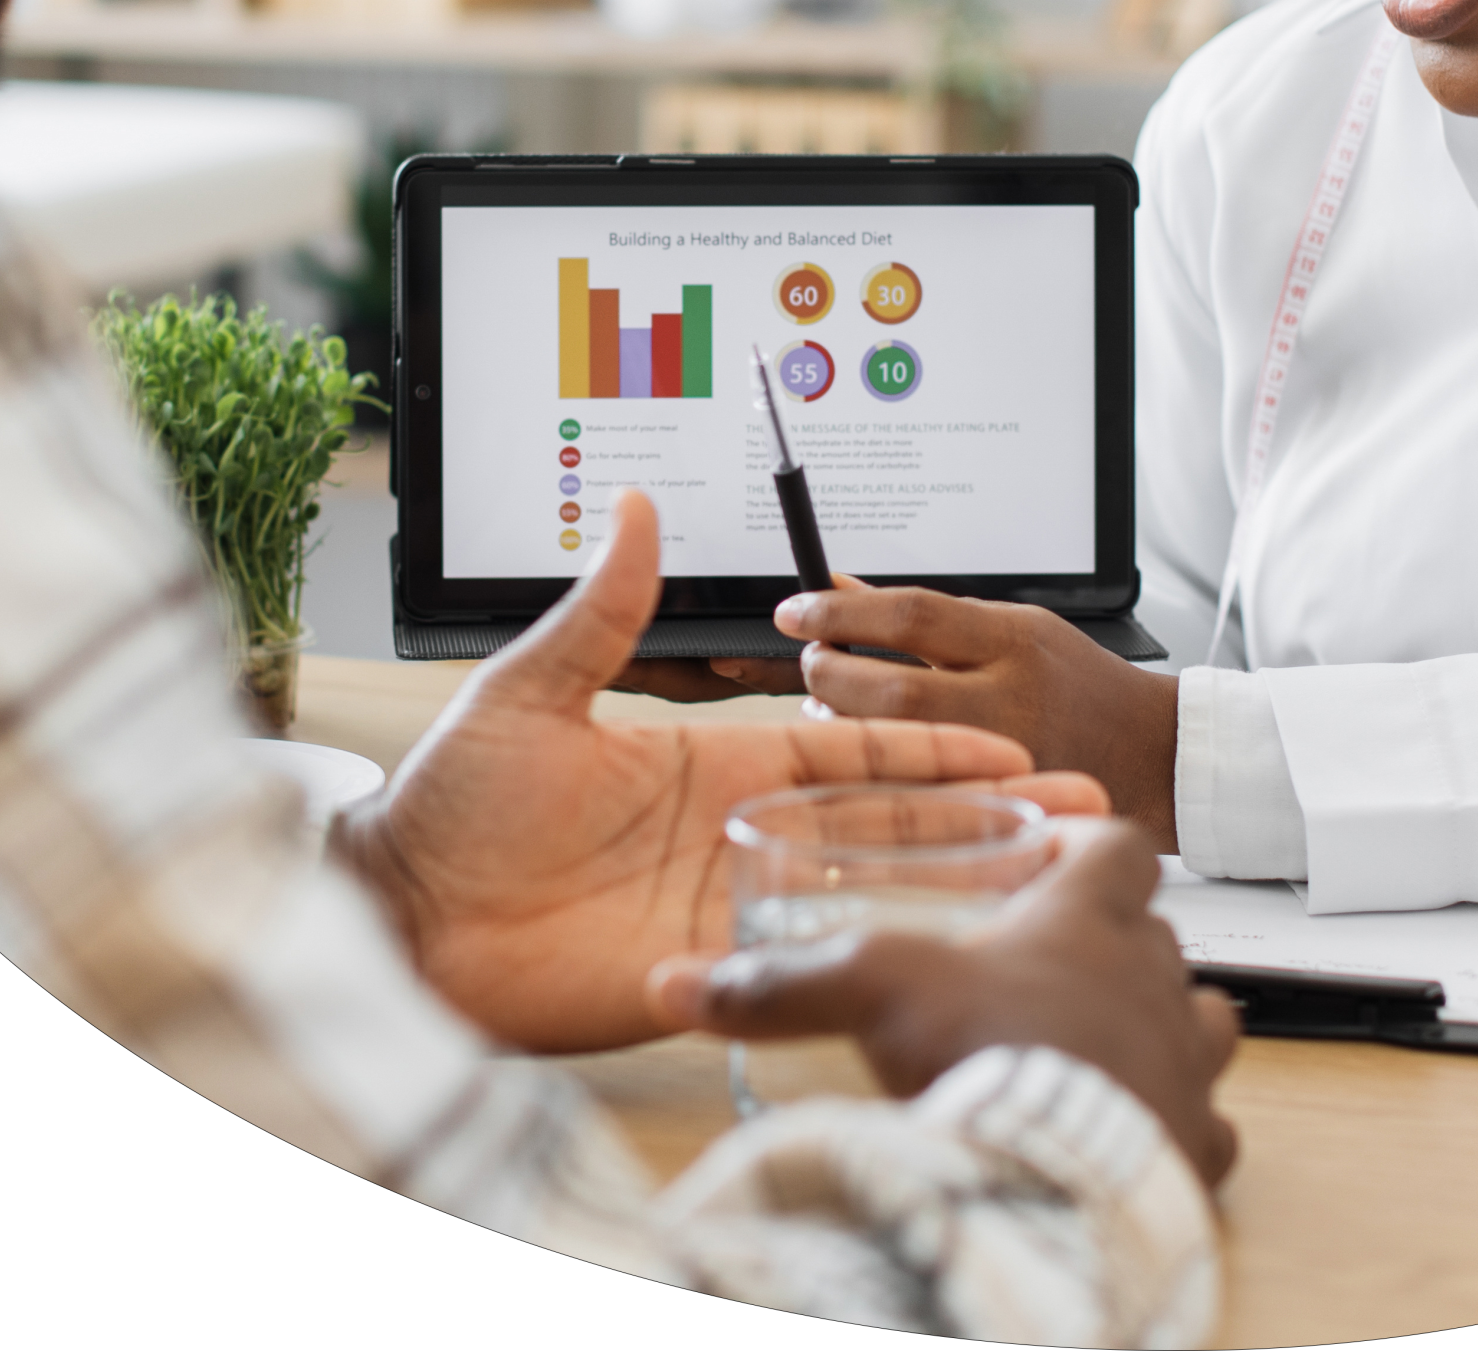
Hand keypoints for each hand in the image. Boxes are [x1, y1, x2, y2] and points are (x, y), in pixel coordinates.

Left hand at [332, 493, 1108, 1052]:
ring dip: (961, 883)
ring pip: (871, 891)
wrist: (401, 921)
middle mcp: (739, 831)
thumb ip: (602, 612)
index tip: (1008, 743)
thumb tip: (635, 507)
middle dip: (984, 816)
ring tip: (1053, 883)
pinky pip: (813, 963)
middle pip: (888, 823)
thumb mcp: (530, 692)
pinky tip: (957, 955)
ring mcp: (731, 904)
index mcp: (715, 761)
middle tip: (1076, 812)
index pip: (852, 751)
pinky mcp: (708, 971)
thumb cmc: (452, 805)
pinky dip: (886, 955)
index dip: (932, 750)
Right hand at [647, 818, 1239, 1186]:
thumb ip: (779, 982)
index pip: (1120, 846)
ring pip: (1207, 1019)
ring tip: (1119, 1043)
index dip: (1092, 844)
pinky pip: (1212, 1122)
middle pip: (1163, 934)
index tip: (1062, 853)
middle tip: (1067, 966)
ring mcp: (1187, 1063)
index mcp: (1087, 920)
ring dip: (1170, 1025)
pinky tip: (1145, 1134)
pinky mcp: (1197, 1143)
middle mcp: (1155, 979)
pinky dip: (1184, 1123)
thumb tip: (679, 981)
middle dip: (1124, 945)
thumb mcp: (870, 993)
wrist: (1055, 1181)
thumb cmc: (985, 1059)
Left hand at [777, 586, 1182, 849]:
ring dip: (842, 716)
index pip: (912, 613)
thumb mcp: (1013, 628)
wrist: (1153, 753)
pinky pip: (916, 784)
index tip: (797, 608)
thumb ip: (930, 618)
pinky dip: (874, 762)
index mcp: (1015, 640)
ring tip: (827, 699)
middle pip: (890, 684)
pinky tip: (860, 749)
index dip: (842, 609)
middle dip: (830, 669)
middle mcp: (1011, 699)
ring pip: (895, 739)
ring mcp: (1004, 758)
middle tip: (810, 658)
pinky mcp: (999, 806)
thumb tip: (841, 592)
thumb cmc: (1077, 685)